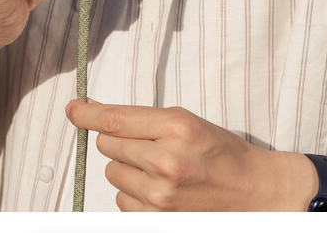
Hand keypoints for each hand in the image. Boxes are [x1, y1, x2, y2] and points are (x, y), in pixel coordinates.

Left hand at [66, 100, 317, 210]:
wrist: (253, 191)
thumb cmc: (221, 151)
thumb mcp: (186, 121)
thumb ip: (142, 118)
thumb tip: (99, 113)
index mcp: (175, 127)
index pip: (114, 118)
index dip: (87, 113)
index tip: (72, 109)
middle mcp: (165, 160)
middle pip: (108, 144)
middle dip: (118, 141)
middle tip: (144, 142)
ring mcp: (161, 194)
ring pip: (112, 173)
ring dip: (126, 168)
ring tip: (157, 167)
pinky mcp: (158, 218)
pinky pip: (122, 200)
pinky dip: (133, 192)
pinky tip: (157, 188)